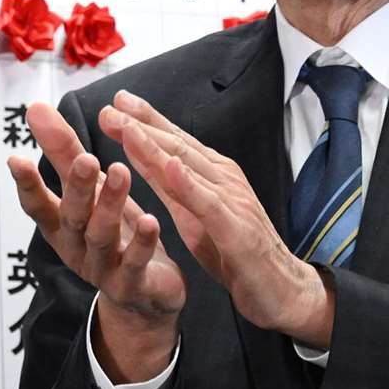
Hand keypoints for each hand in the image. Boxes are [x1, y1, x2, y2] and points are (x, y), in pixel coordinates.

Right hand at [6, 100, 185, 382]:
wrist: (143, 298)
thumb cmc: (113, 235)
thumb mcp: (85, 193)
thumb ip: (62, 152)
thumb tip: (35, 108)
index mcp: (61, 226)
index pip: (37, 205)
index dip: (26, 185)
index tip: (16, 158)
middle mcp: (75, 248)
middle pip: (72, 217)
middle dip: (76, 188)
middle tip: (85, 158)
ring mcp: (101, 269)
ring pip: (101, 237)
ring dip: (110, 206)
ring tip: (120, 173)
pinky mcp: (131, 285)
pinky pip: (134, 264)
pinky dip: (141, 243)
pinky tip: (150, 219)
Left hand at [102, 91, 333, 346]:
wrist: (279, 288)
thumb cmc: (233, 248)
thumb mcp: (192, 213)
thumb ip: (170, 185)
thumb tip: (143, 156)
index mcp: (212, 175)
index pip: (175, 141)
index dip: (146, 119)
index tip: (116, 100)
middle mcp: (223, 180)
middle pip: (178, 146)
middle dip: (143, 124)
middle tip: (110, 106)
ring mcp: (232, 201)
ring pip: (190, 167)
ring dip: (157, 145)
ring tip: (128, 126)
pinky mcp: (236, 229)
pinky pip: (209, 204)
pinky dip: (189, 184)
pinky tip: (169, 168)